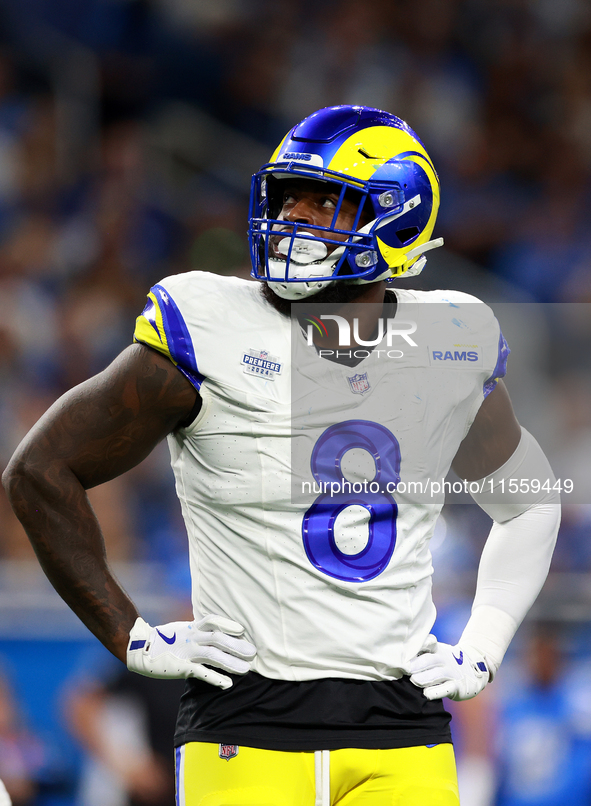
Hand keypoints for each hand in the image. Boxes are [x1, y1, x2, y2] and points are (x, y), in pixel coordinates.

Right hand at [127, 614, 255, 689]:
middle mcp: (190, 637)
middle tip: (253, 652)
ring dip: (231, 662)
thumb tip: (215, 633)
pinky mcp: (181, 667)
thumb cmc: (163, 640)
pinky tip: (227, 684)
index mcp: (191, 627)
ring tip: (246, 669)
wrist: (140, 649)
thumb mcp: (181, 630)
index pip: (212, 620)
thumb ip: (197, 631)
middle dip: (236, 645)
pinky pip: (201, 672)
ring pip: (213, 655)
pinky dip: (215, 678)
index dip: (228, 624)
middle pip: (217, 638)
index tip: (242, 630)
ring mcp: (186, 652)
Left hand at [407, 635, 489, 700]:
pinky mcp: (457, 686)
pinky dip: (436, 691)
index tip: (406, 650)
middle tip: (405, 668)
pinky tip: (426, 694)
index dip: (419, 645)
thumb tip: (399, 657)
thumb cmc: (447, 660)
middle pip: (430, 659)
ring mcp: (452, 672)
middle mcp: (445, 659)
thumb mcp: (438, 652)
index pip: (429, 643)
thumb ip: (423, 653)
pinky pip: (446, 688)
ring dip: (425, 678)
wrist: (475, 667)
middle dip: (417, 664)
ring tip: (414, 680)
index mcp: (438, 649)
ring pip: (437, 674)